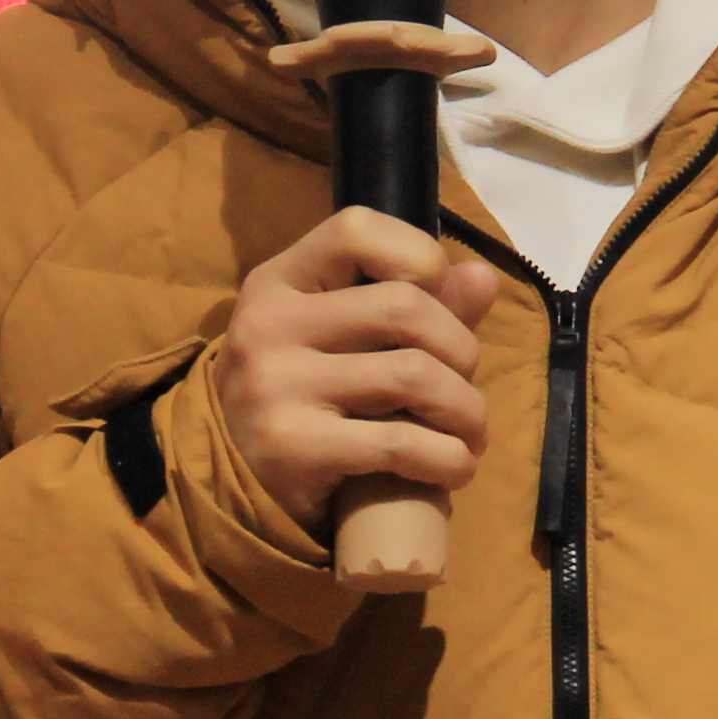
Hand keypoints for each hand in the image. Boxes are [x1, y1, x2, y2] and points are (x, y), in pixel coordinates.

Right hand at [211, 207, 500, 534]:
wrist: (235, 488)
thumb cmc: (307, 400)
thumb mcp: (344, 340)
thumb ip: (417, 304)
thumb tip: (483, 276)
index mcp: (278, 282)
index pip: (356, 230)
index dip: (419, 256)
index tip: (438, 300)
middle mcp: (268, 324)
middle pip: (404, 307)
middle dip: (461, 349)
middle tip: (465, 386)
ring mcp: (276, 385)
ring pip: (414, 375)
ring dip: (466, 410)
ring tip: (469, 433)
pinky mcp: (292, 447)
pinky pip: (402, 442)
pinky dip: (450, 457)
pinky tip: (456, 466)